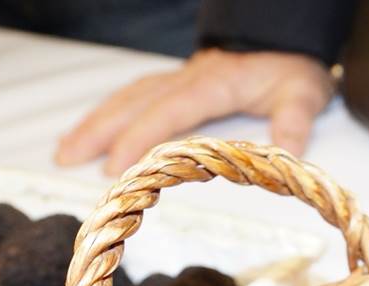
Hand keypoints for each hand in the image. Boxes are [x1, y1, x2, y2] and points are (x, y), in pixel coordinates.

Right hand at [55, 49, 334, 173]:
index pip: (169, 112)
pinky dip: (110, 112)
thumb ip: (294, 123)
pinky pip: (135, 94)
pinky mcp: (178, 82)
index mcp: (214, 84)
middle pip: (134, 103)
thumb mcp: (302, 95)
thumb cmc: (291, 69)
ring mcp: (179, 79)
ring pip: (127, 96)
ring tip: (66, 149)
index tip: (117, 164)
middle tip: (66, 160)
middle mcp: (188, 79)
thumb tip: (288, 150)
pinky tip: (94, 128)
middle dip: (98, 131)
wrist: (287, 39)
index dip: (140, 138)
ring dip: (95, 122)